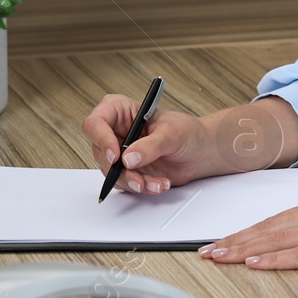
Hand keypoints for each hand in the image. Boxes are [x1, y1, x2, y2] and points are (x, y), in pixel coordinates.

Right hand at [81, 93, 209, 194]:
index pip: (96, 122)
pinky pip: (124, 183)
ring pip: (111, 172)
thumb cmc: (187, 132)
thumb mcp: (172, 133)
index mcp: (121, 110)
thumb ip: (150, 146)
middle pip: (99, 152)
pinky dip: (142, 187)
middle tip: (139, 179)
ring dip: (134, 182)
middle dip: (120, 170)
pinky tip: (159, 184)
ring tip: (158, 183)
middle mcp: (115, 131)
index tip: (116, 157)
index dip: (101, 139)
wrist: (200, 151)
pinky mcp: (127, 170)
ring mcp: (120, 152)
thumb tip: (128, 159)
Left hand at [198, 194, 297, 268]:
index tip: (219, 241)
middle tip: (206, 252)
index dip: (243, 231)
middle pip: (268, 229)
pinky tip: (257, 263)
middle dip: (234, 241)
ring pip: (278, 240)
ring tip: (220, 258)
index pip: (273, 219)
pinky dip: (276, 259)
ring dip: (245, 250)